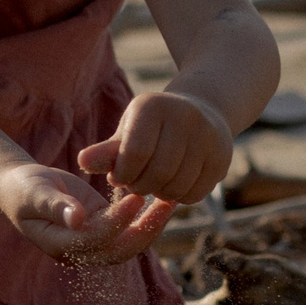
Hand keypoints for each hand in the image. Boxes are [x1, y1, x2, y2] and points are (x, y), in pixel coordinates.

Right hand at [0, 162, 176, 264]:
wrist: (21, 187)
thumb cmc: (23, 188)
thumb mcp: (34, 192)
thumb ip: (55, 206)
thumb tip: (78, 220)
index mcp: (60, 245)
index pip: (94, 239)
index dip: (116, 223)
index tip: (135, 199)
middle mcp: (79, 250)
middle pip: (119, 250)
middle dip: (145, 231)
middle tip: (165, 205)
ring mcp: (93, 241)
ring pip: (129, 242)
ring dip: (152, 225)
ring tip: (170, 201)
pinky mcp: (103, 227)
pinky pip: (129, 228)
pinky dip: (147, 216)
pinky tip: (162, 198)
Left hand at [77, 90, 231, 204]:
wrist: (201, 111)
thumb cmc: (151, 127)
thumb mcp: (126, 132)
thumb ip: (105, 151)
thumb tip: (82, 162)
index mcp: (152, 107)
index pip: (134, 154)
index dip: (123, 174)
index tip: (118, 177)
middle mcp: (185, 117)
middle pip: (158, 173)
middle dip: (140, 186)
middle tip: (135, 184)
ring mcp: (209, 136)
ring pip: (178, 186)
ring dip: (159, 194)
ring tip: (152, 184)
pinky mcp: (223, 156)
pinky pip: (196, 193)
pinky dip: (179, 197)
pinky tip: (172, 185)